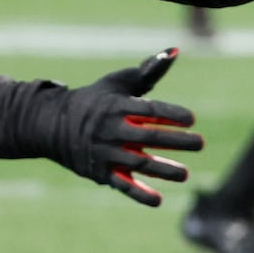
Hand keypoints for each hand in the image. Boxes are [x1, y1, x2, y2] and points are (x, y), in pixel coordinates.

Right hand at [53, 49, 204, 206]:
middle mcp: (111, 130)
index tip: (191, 119)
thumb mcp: (118, 82)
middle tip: (200, 144)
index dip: (170, 113)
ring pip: (138, 163)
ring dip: (163, 170)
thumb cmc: (95, 100)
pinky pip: (121, 185)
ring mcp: (105, 153)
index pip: (148, 110)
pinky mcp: (100, 172)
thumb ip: (148, 71)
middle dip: (175, 141)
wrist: (53, 125)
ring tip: (185, 174)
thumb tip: (176, 51)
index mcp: (116, 106)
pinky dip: (138, 194)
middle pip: (147, 137)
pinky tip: (158, 201)